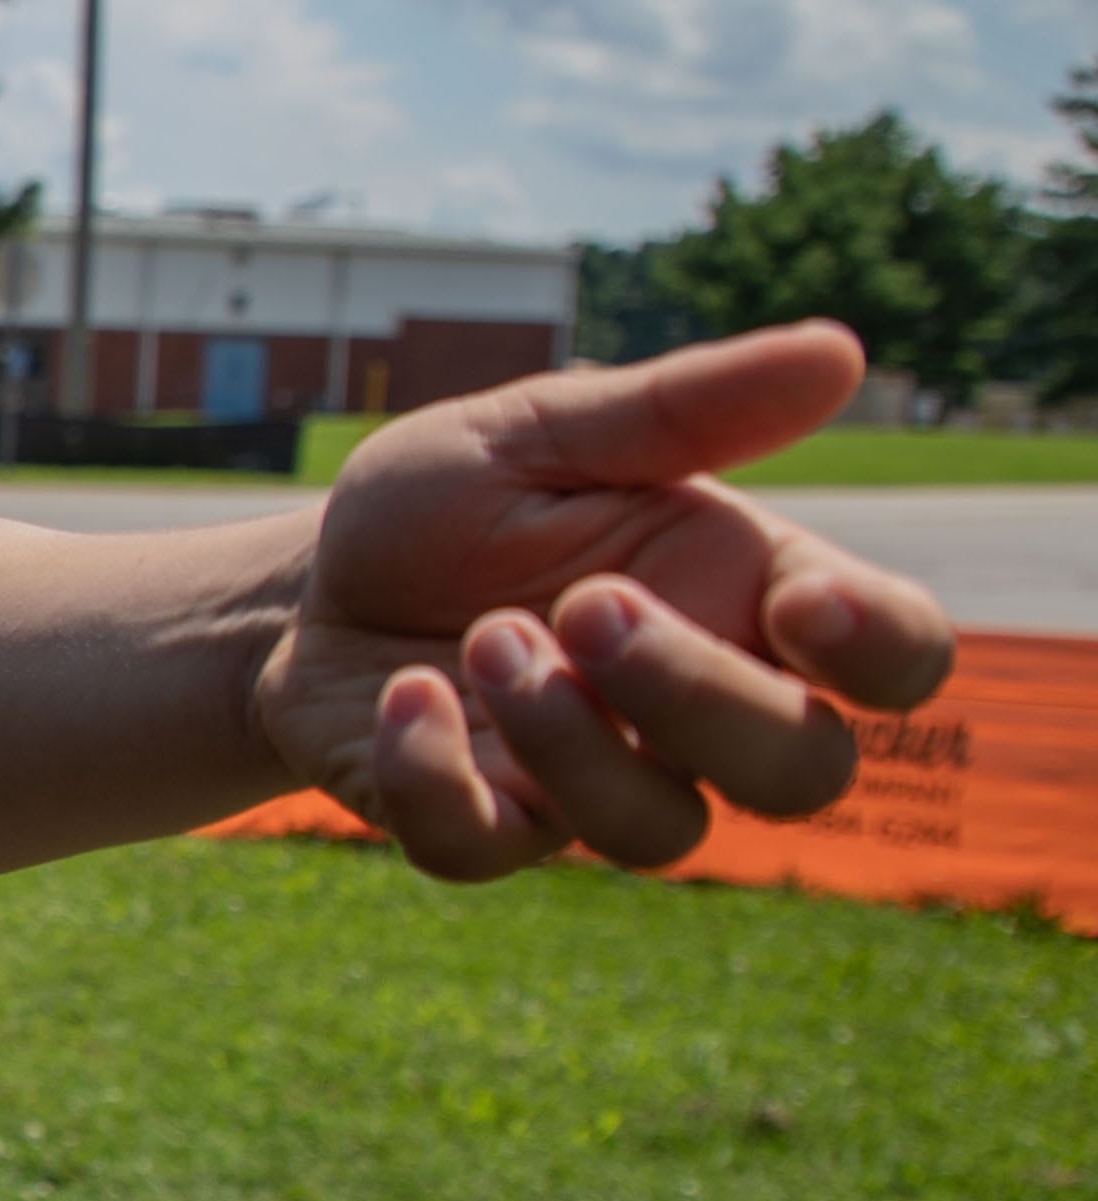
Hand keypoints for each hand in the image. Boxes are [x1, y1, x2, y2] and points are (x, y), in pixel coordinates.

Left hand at [254, 322, 953, 880]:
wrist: (305, 582)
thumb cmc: (449, 505)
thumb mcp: (545, 430)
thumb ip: (683, 409)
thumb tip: (842, 353)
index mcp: (742, 597)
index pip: (896, 656)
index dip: (882, 649)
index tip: (802, 604)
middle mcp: (689, 710)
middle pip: (801, 771)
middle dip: (704, 697)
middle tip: (586, 604)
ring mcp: (588, 783)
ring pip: (658, 829)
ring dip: (571, 738)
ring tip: (486, 639)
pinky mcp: (477, 823)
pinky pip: (485, 848)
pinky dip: (436, 774)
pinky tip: (401, 695)